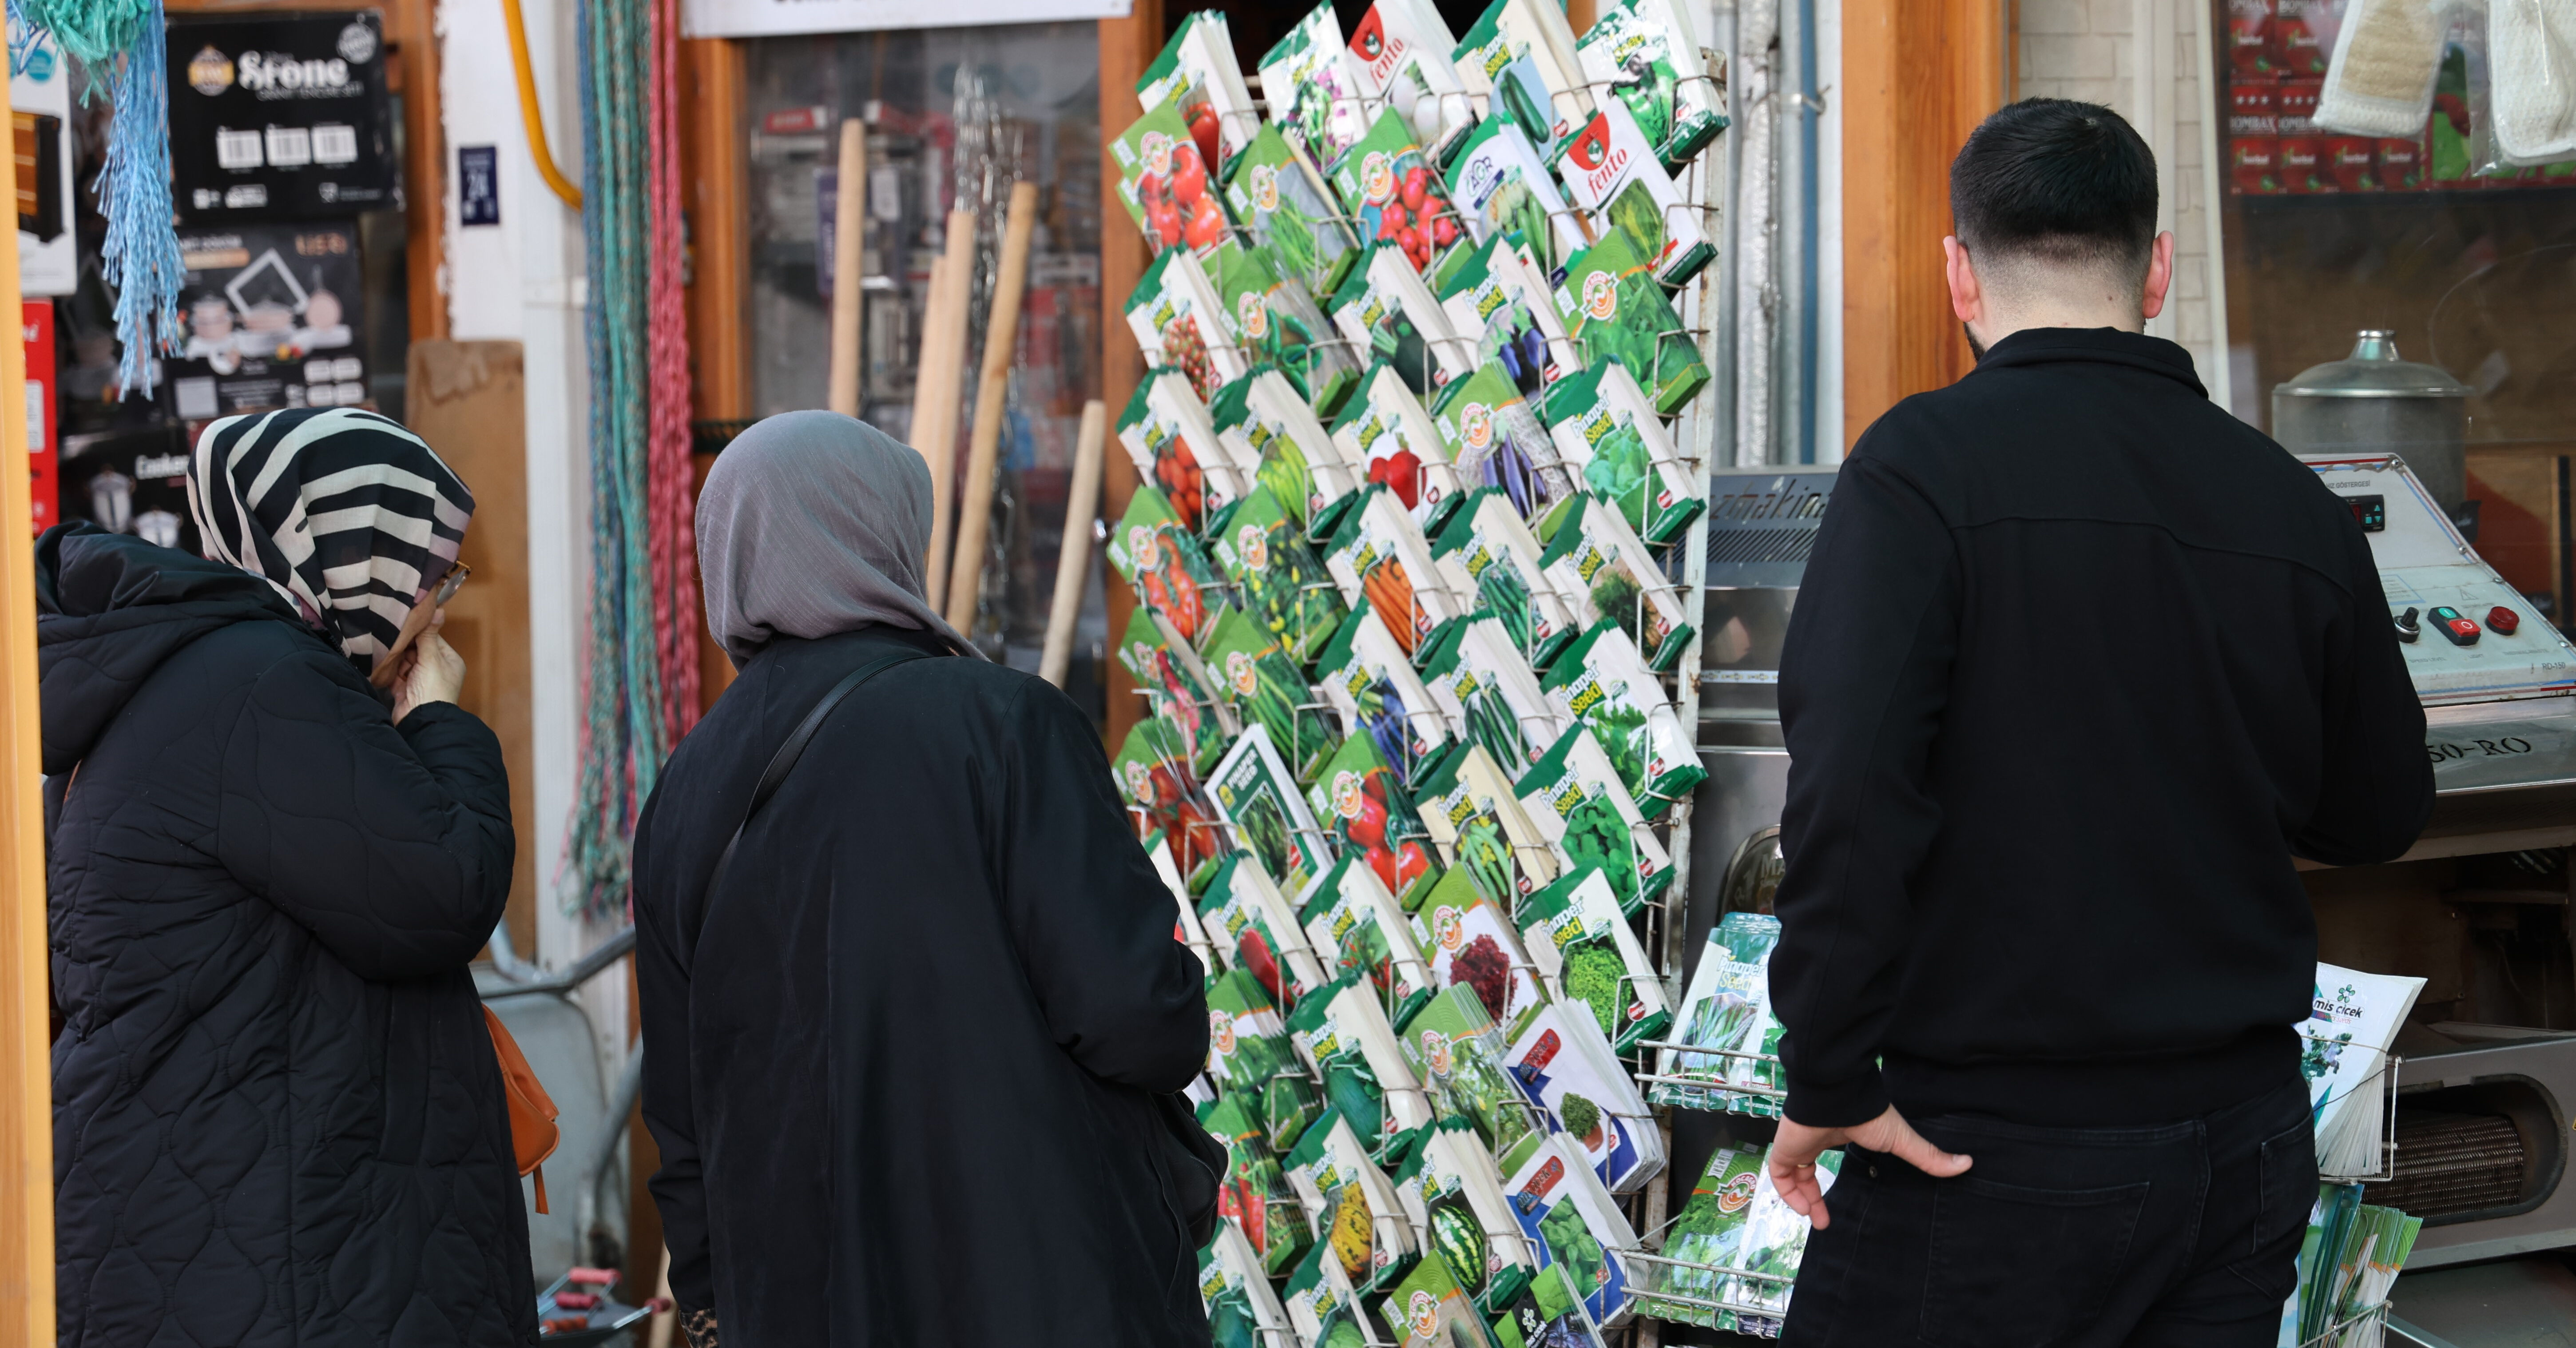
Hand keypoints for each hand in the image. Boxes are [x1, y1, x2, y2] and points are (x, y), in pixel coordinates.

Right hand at [394, 615, 464, 721]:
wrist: (420, 720)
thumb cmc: (433, 689)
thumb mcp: (431, 658)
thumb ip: (429, 635)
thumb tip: (438, 610)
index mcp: (449, 660)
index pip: (432, 638)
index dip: (418, 632)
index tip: (403, 622)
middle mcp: (436, 668)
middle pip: (416, 648)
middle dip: (404, 645)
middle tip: (390, 635)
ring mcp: (420, 679)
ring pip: (404, 660)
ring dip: (396, 657)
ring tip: (384, 647)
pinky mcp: (405, 688)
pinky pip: (396, 673)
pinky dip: (389, 669)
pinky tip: (380, 660)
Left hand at [1767, 1105, 1972, 1228]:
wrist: (1836, 1093)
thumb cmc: (1867, 1112)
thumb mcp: (1900, 1139)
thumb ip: (1927, 1155)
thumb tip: (1966, 1165)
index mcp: (1838, 1132)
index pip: (1829, 1155)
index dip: (1831, 1176)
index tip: (1841, 1199)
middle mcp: (1816, 1137)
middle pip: (1807, 1168)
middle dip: (1813, 1194)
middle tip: (1825, 1219)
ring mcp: (1798, 1142)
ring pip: (1793, 1173)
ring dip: (1803, 1198)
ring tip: (1818, 1221)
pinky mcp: (1785, 1147)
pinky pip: (1779, 1173)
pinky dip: (1788, 1193)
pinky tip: (1804, 1210)